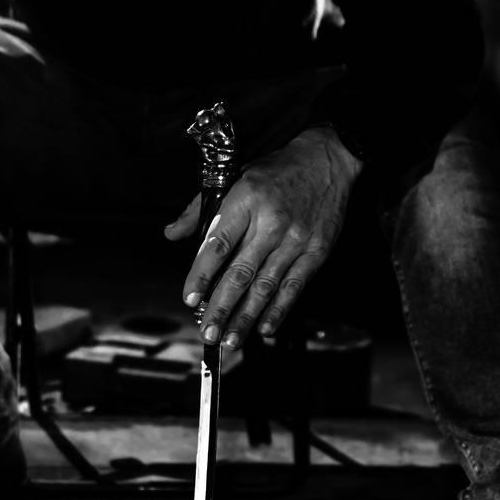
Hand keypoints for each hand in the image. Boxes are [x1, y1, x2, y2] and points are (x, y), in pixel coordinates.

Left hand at [165, 127, 362, 347]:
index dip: (202, 274)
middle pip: (240, 272)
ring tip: (230, 339)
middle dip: (221, 307)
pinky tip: (265, 327)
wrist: (326, 160)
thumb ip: (200, 209)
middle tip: (206, 333)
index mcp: (245, 200)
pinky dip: (279, 310)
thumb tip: (173, 233)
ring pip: (266, 285)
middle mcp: (271, 222)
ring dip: (246, 316)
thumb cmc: (276, 171)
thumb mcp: (234, 178)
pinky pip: (294, 286)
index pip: (218, 244)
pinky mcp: (316, 250)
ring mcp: (295, 239)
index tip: (190, 298)